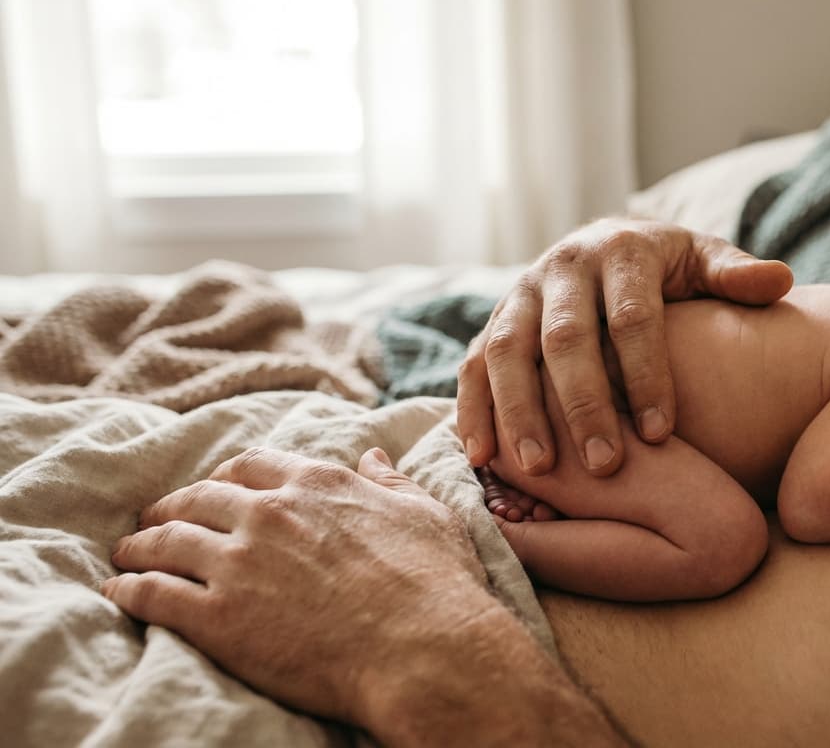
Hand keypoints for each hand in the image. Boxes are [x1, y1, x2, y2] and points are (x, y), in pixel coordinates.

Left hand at [102, 447, 497, 735]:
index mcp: (317, 485)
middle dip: (171, 507)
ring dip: (139, 546)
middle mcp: (270, 513)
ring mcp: (239, 564)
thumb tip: (374, 456)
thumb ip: (391, 483)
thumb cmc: (435, 585)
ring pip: (166, 542)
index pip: (252, 465)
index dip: (226, 477)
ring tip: (126, 555)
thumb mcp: (425, 515)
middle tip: (156, 521)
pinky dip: (128, 590)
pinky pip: (152, 595)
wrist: (424, 649)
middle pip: (199, 498)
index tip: (214, 490)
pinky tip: (118, 592)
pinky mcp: (217, 617)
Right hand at [457, 218, 791, 477]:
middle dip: (583, 404)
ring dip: (519, 411)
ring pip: (507, 351)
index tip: (660, 432)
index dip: (645, 373)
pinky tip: (482, 458)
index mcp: (622, 249)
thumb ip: (736, 276)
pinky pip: (473, 364)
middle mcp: (564, 266)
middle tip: (604, 466)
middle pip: (566, 338)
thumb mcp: (704, 262)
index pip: (633, 316)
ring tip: (537, 469)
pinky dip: (473, 409)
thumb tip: (781, 282)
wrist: (608, 246)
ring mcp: (521, 293)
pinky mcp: (494, 321)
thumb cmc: (669, 272)